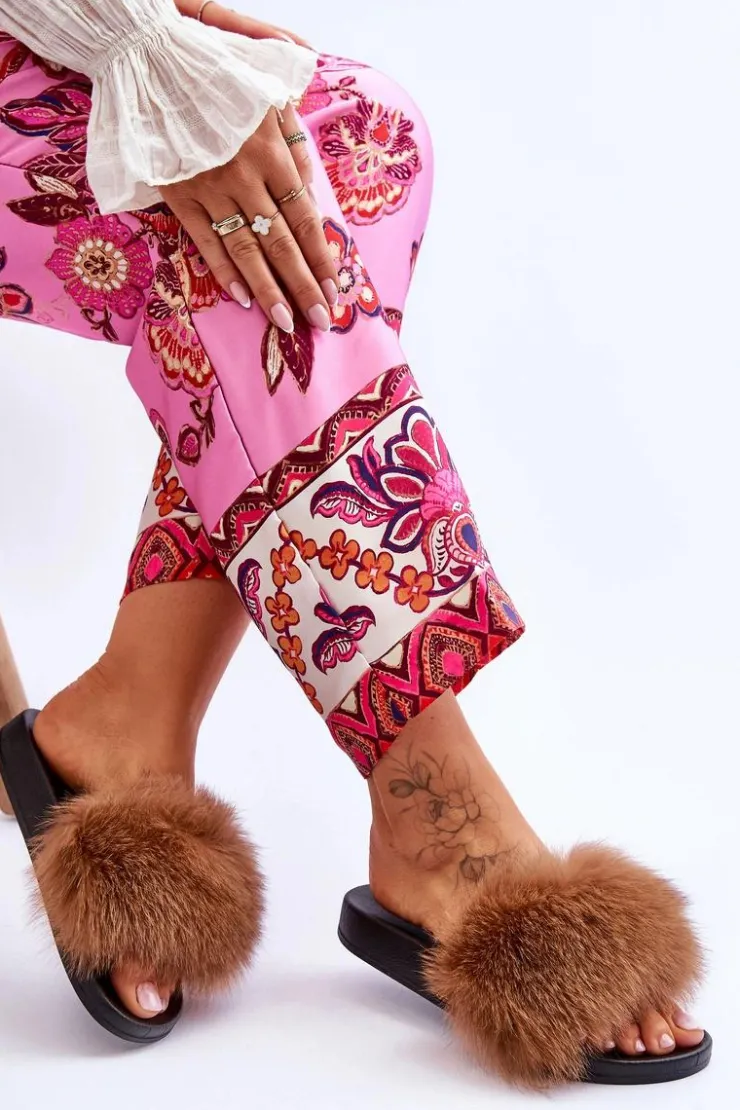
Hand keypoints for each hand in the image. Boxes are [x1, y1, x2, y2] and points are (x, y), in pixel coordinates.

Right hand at [162, 4, 333, 331]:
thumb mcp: (269, 95)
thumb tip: (311, 187)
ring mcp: (208, 188)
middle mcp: (244, 176)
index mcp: (272, 151)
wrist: (152, 62)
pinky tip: (243, 298)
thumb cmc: (219, 77)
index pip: (304, 216)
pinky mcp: (177, 194)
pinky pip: (204, 241)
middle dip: (303, 285)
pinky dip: (223, 271)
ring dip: (268, 290)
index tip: (335, 288)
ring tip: (285, 322)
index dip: (321, 256)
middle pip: (280, 242)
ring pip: (245, 249)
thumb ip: (294, 141)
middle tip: (320, 321)